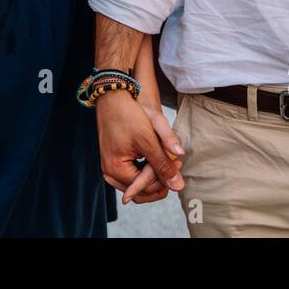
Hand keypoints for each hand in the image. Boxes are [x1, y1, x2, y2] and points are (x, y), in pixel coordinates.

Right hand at [96, 89, 183, 203]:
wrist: (112, 97)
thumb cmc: (129, 114)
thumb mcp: (149, 138)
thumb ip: (163, 163)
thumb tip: (179, 186)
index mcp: (115, 169)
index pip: (145, 189)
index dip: (165, 179)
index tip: (178, 164)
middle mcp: (109, 173)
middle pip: (140, 191)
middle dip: (159, 180)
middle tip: (175, 164)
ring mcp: (109, 168)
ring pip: (137, 183)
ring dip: (154, 175)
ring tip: (167, 158)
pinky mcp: (113, 161)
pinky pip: (131, 175)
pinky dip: (145, 170)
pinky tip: (155, 157)